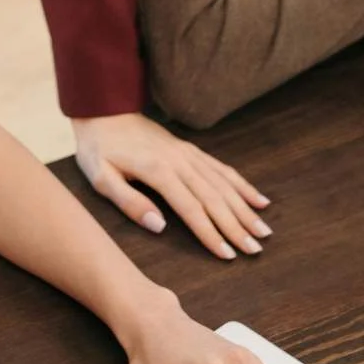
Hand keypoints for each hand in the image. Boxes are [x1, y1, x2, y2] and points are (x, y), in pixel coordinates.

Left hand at [72, 113, 271, 261]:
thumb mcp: (101, 178)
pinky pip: (222, 168)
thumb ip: (129, 202)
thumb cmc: (99, 148)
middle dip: (237, 226)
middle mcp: (180, 161)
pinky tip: (259, 199)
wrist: (104, 109)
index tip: (228, 255)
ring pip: (224, 184)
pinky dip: (243, 185)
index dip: (211, 234)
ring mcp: (188, 154)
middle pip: (215, 198)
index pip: (191, 209)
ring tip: (265, 230)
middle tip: (256, 249)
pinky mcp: (191, 149)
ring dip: (246, 208)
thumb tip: (159, 226)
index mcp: (158, 170)